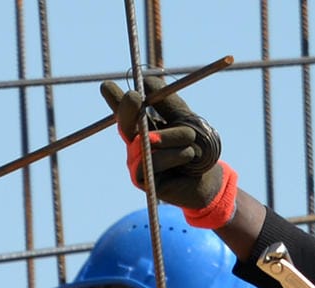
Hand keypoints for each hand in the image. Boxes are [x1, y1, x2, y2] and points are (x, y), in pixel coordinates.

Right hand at [99, 78, 223, 208]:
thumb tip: (147, 81)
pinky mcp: (141, 179)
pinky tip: (189, 156)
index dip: (114, 98)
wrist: (209, 176)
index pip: (125, 110)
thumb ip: (167, 102)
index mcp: (143, 125)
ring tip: (192, 139)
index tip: (106, 85)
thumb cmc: (197, 146)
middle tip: (133, 96)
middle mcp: (134, 142)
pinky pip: (154, 161)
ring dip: (174, 136)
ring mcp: (135, 161)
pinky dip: (176, 154)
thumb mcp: (185, 118)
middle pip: (124, 123)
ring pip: (146, 142)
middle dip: (126, 108)